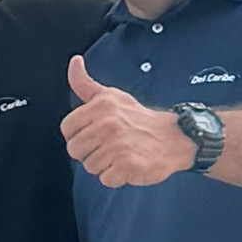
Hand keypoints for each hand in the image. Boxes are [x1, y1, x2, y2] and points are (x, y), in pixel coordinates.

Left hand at [62, 53, 192, 189]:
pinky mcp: (128, 165)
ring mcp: (118, 146)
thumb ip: (85, 83)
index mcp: (100, 106)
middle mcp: (108, 125)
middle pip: (75, 150)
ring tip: (120, 154)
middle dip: (89, 152)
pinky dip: (116, 177)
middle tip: (108, 146)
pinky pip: (106, 179)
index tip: (92, 134)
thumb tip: (74, 61)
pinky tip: (128, 164)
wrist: (173, 138)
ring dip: (104, 165)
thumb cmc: (138, 118)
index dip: (76, 134)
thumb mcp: (111, 96)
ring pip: (89, 166)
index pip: (67, 128)